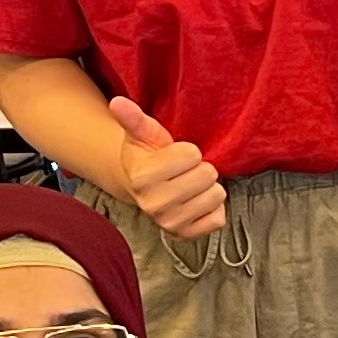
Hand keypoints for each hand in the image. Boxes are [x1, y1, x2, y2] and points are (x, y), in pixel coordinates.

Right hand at [106, 95, 226, 239]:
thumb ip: (133, 118)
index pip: (192, 155)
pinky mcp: (186, 235)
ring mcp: (170, 223)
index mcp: (143, 177)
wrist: (142, 189)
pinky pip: (219, 218)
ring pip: (216, 196)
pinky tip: (197, 202)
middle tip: (185, 172)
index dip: (189, 151)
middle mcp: (154, 204)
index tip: (176, 155)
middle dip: (200, 169)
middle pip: (207, 175)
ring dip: (208, 188)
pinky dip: (213, 209)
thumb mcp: (142, 135)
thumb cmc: (147, 158)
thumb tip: (118, 102)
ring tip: (191, 186)